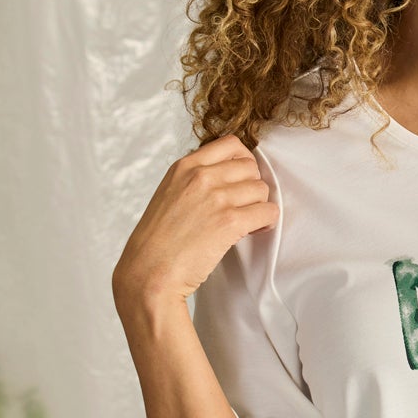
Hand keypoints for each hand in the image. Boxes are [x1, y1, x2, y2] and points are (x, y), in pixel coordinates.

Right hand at [112, 135, 278, 311]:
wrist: (149, 272)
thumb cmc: (158, 241)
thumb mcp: (170, 194)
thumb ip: (195, 180)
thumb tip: (229, 176)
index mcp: (184, 166)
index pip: (232, 144)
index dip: (243, 163)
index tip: (240, 181)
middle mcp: (201, 176)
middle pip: (251, 168)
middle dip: (251, 188)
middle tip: (243, 207)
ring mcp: (216, 197)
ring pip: (262, 190)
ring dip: (259, 207)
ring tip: (246, 222)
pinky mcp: (229, 221)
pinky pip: (268, 212)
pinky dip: (266, 222)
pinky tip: (253, 231)